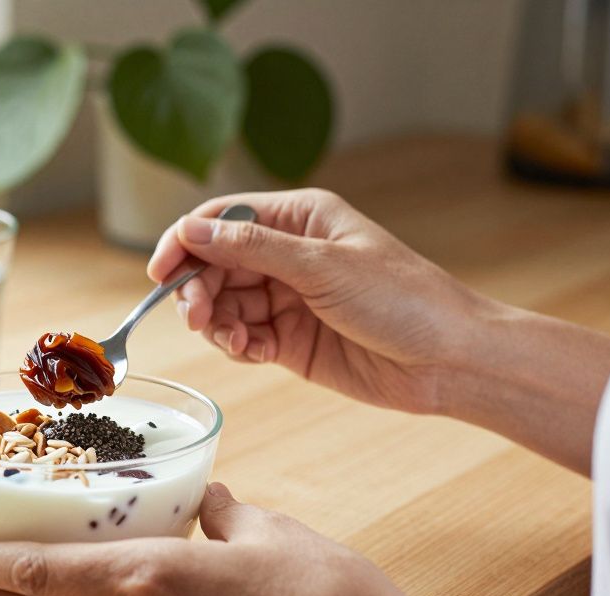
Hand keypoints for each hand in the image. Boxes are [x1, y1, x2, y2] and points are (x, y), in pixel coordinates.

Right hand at [147, 188, 609, 472]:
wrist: (450, 361)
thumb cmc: (405, 300)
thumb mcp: (324, 266)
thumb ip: (253, 249)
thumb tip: (191, 231)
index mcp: (300, 219)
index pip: (222, 219)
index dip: (185, 241)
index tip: (159, 271)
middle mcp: (289, 254)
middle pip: (214, 264)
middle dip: (198, 289)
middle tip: (198, 316)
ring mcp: (288, 298)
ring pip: (223, 303)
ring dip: (215, 322)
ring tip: (231, 338)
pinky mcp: (290, 340)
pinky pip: (242, 337)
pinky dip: (236, 345)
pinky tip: (250, 352)